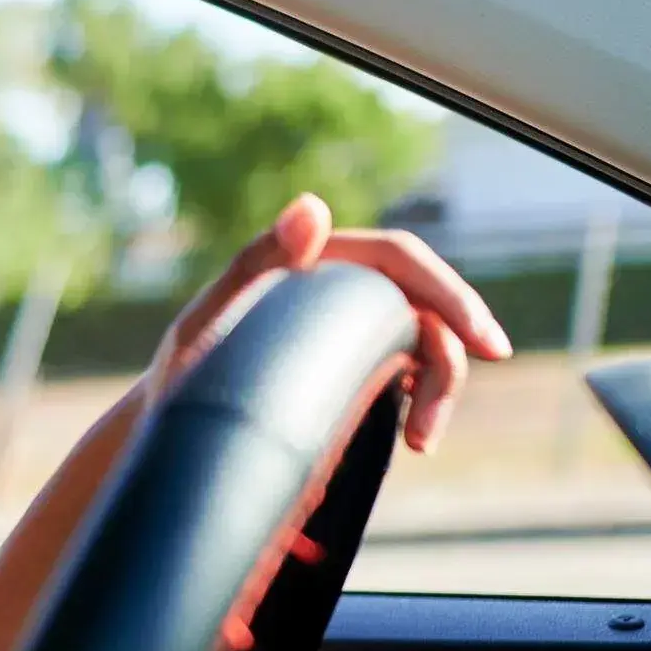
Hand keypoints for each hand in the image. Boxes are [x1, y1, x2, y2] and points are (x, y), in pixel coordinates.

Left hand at [145, 192, 511, 453]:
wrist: (171, 427)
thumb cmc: (184, 372)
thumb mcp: (209, 323)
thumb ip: (255, 263)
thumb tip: (312, 206)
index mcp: (318, 261)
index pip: (400, 260)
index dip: (448, 293)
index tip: (479, 341)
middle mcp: (344, 288)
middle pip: (425, 305)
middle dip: (452, 357)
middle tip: (436, 426)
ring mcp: (354, 328)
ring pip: (426, 345)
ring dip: (438, 390)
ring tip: (418, 444)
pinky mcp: (358, 369)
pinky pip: (410, 373)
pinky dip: (424, 402)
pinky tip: (413, 436)